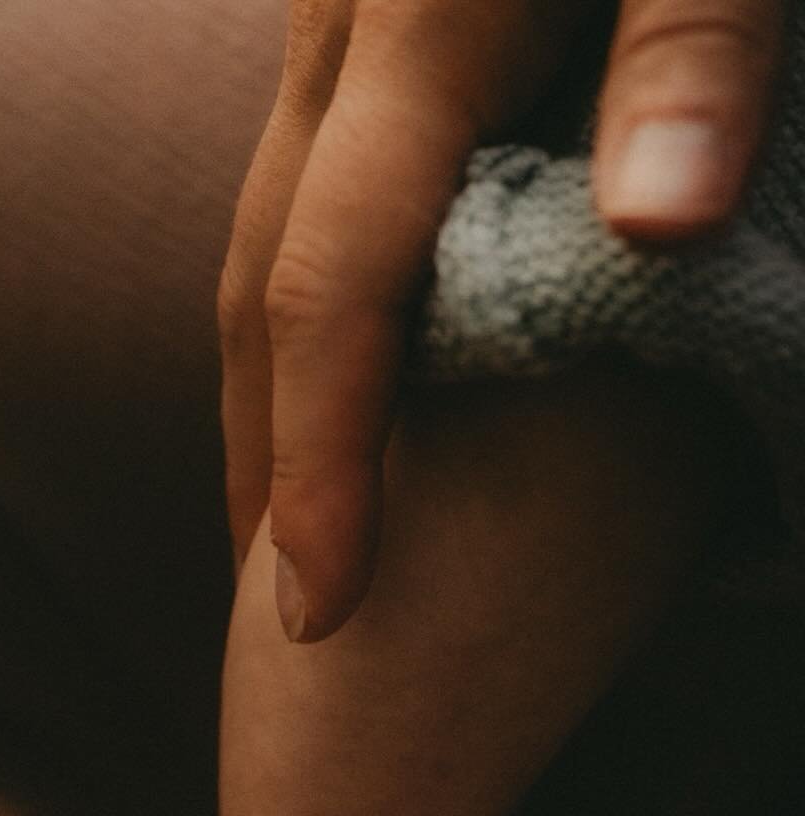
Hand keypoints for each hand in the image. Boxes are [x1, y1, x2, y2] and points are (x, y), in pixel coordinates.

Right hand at [220, 0, 784, 639]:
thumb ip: (691, 58)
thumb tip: (656, 228)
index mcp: (425, 21)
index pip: (334, 287)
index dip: (317, 463)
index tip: (313, 614)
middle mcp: (351, 24)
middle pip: (263, 281)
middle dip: (265, 454)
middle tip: (277, 605)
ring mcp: (347, 8)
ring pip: (265, 229)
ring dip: (270, 387)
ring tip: (286, 517)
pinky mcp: (376, 0)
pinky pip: (307, 181)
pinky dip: (313, 297)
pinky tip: (357, 362)